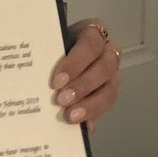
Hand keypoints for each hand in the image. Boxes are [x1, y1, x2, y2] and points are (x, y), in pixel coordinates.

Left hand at [50, 19, 121, 133]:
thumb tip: (45, 83)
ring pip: (110, 89)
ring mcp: (113, 72)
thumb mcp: (51, 44)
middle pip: (105, 67)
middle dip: (83, 85)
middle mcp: (108, 50)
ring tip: (70, 115)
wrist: (57, 52)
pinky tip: (83, 125)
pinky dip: (94, 115)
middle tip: (61, 99)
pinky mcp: (110, 91)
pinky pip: (108, 105)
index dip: (76, 63)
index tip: (57, 81)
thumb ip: (49, 55)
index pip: (91, 43)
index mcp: (92, 31)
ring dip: (90, 104)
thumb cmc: (54, 44)